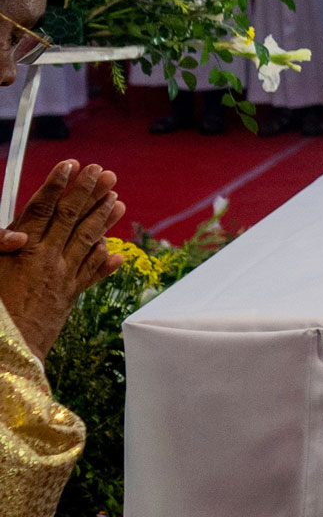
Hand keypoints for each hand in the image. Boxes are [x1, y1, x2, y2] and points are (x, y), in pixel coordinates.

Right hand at [0, 162, 123, 360]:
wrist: (6, 351)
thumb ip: (0, 248)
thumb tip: (17, 233)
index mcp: (22, 252)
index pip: (42, 210)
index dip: (56, 186)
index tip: (70, 165)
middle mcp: (46, 260)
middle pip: (70, 218)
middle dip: (88, 192)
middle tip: (105, 172)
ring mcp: (62, 277)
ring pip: (87, 240)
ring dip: (103, 218)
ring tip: (117, 199)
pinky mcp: (70, 296)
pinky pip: (91, 273)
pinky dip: (103, 260)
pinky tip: (115, 251)